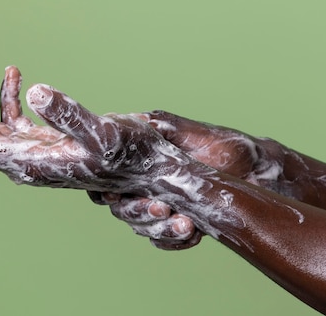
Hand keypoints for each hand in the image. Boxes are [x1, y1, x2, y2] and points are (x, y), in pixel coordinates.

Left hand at [0, 58, 188, 193]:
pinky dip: (8, 96)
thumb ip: (68, 113)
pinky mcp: (45, 142)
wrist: (148, 164)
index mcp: (32, 164)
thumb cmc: (129, 152)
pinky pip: (14, 119)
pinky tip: (13, 74)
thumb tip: (34, 90)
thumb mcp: (102, 131)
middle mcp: (27, 161)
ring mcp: (34, 151)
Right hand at [92, 110, 283, 248]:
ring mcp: (159, 203)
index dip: (104, 188)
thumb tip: (139, 119)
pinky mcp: (176, 222)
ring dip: (160, 228)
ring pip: (142, 226)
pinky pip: (164, 240)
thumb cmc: (223, 145)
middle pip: (121, 208)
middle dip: (138, 211)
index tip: (116, 195)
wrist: (254, 169)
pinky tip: (193, 233)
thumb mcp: (192, 132)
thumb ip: (164, 127)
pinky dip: (175, 239)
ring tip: (185, 224)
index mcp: (140, 158)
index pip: (108, 177)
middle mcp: (144, 183)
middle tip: (161, 208)